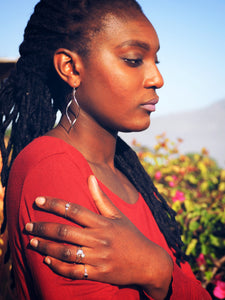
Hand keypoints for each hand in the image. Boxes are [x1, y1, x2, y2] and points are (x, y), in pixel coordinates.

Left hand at [25, 175, 172, 299]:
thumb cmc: (131, 235)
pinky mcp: (98, 273)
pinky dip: (58, 266)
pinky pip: (73, 271)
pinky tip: (47, 260)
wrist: (148, 262)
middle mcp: (99, 239)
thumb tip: (90, 177)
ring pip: (65, 251)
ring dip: (46, 247)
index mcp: (103, 223)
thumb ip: (101, 198)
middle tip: (27, 226)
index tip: (38, 200)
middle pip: (65, 232)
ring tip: (32, 241)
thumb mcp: (118, 215)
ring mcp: (98, 257)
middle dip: (43, 228)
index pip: (74, 210)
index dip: (55, 204)